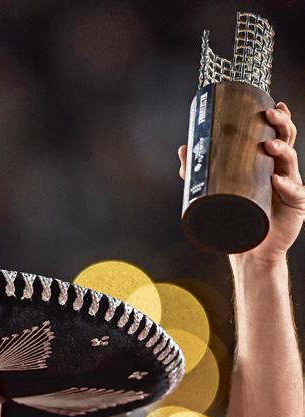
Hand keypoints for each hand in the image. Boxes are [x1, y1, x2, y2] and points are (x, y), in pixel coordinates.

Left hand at [178, 102, 304, 264]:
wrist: (250, 250)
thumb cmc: (236, 217)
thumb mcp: (216, 191)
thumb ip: (199, 171)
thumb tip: (183, 148)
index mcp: (268, 164)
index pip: (278, 136)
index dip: (279, 119)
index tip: (273, 105)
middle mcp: (282, 172)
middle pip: (288, 141)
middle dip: (282, 125)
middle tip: (270, 116)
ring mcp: (290, 187)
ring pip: (291, 162)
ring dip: (282, 150)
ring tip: (269, 146)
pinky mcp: (296, 206)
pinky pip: (295, 192)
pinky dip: (286, 186)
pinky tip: (276, 181)